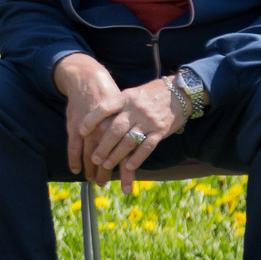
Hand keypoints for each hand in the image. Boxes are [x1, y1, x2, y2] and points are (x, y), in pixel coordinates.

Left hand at [58, 55, 178, 188]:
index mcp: (126, 98)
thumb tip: (99, 122)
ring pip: (129, 141)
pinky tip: (128, 166)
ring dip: (116, 155)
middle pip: (115, 129)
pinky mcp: (161, 131)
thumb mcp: (132, 94)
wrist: (179, 93)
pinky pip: (147, 146)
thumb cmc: (150, 94)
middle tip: (94, 159)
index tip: (81, 131)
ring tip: (106, 165)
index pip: (104, 108)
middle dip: (103, 146)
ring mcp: (149, 120)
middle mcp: (135, 109)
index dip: (91, 120)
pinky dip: (137, 158)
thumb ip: (118, 106)